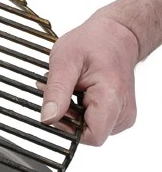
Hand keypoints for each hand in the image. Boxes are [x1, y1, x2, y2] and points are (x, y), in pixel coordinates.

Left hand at [41, 13, 139, 145]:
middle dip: (67, 117)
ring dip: (72, 113)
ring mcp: (122, 115)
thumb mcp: (65, 62)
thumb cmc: (94, 42)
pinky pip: (93, 122)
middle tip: (61, 91)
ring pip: (88, 129)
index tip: (57, 107)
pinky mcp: (118, 114)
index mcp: (112, 98)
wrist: (117, 35)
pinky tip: (78, 92)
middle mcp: (123, 111)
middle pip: (87, 133)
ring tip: (70, 88)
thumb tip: (47, 118)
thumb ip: (56, 91)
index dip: (67, 127)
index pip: (92, 136)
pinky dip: (80, 111)